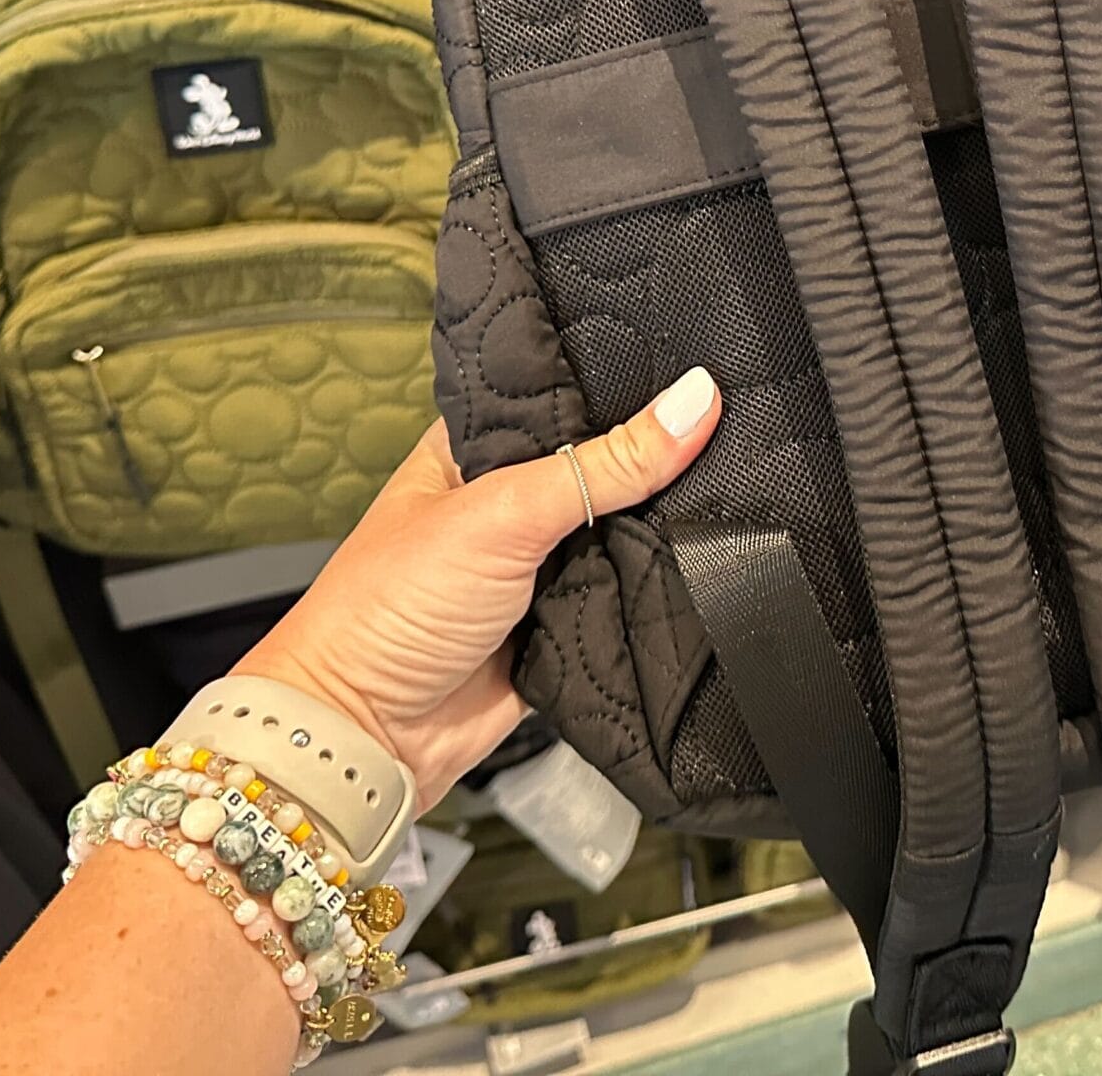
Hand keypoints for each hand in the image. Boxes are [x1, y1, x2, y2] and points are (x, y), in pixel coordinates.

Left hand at [233, 368, 720, 805]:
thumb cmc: (389, 609)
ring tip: (731, 493)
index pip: (567, 397)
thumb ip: (603, 464)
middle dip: (658, 461)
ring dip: (662, 529)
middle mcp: (509, 502)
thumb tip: (694, 402)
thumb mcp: (503, 513)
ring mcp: (536, 567)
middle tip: (734, 429)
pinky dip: (658, 592)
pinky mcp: (562, 625)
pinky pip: (629, 599)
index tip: (704, 363)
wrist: (368, 737)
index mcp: (477, 450)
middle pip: (606, 467)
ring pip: (624, 533)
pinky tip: (704, 564)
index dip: (629, 385)